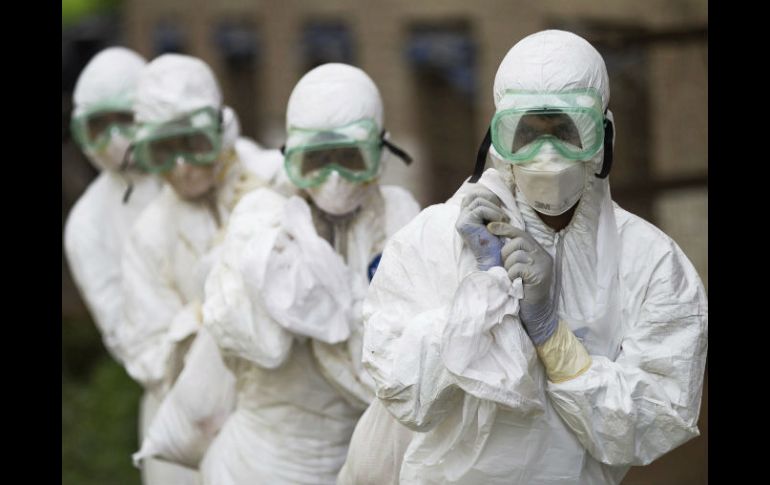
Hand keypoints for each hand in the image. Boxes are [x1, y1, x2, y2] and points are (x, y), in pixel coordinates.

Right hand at [455, 187, 506, 270]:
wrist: (495, 259)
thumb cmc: (497, 241)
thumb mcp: (493, 220)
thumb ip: (488, 208)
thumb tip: (492, 193)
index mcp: (466, 216)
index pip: (472, 195)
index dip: (487, 196)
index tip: (498, 208)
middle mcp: (461, 218)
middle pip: (475, 195)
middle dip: (491, 200)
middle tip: (501, 215)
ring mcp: (461, 221)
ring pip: (478, 200)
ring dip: (494, 209)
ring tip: (502, 220)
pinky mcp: (465, 224)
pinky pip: (480, 209)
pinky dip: (493, 213)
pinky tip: (499, 223)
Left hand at [487, 222, 556, 344]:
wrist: (536, 312)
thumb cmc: (523, 291)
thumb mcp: (518, 268)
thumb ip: (514, 255)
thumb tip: (497, 239)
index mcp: (538, 251)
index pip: (521, 233)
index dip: (505, 228)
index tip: (490, 227)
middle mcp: (543, 255)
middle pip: (518, 241)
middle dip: (506, 253)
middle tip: (506, 267)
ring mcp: (543, 264)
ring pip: (516, 254)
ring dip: (509, 267)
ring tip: (512, 277)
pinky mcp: (539, 275)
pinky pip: (517, 268)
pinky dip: (512, 275)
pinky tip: (515, 283)